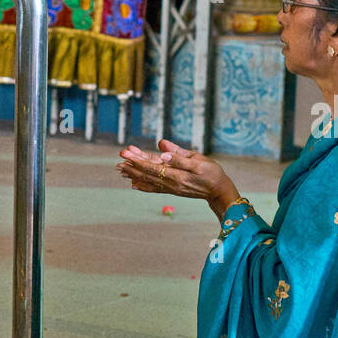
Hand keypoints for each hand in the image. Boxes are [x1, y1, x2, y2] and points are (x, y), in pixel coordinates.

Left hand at [116, 139, 239, 218]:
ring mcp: (171, 188)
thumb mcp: (198, 160)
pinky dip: (143, 186)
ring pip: (148, 180)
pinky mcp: (172, 190)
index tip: (126, 153)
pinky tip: (133, 184)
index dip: (138, 159)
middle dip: (132, 165)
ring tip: (120, 168)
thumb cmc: (211, 172)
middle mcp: (171, 183)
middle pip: (147, 173)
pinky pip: (154, 188)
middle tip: (119, 158)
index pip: (152, 166)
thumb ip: (179, 155)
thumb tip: (161, 147)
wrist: (218, 190)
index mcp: (176, 174)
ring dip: (134, 174)